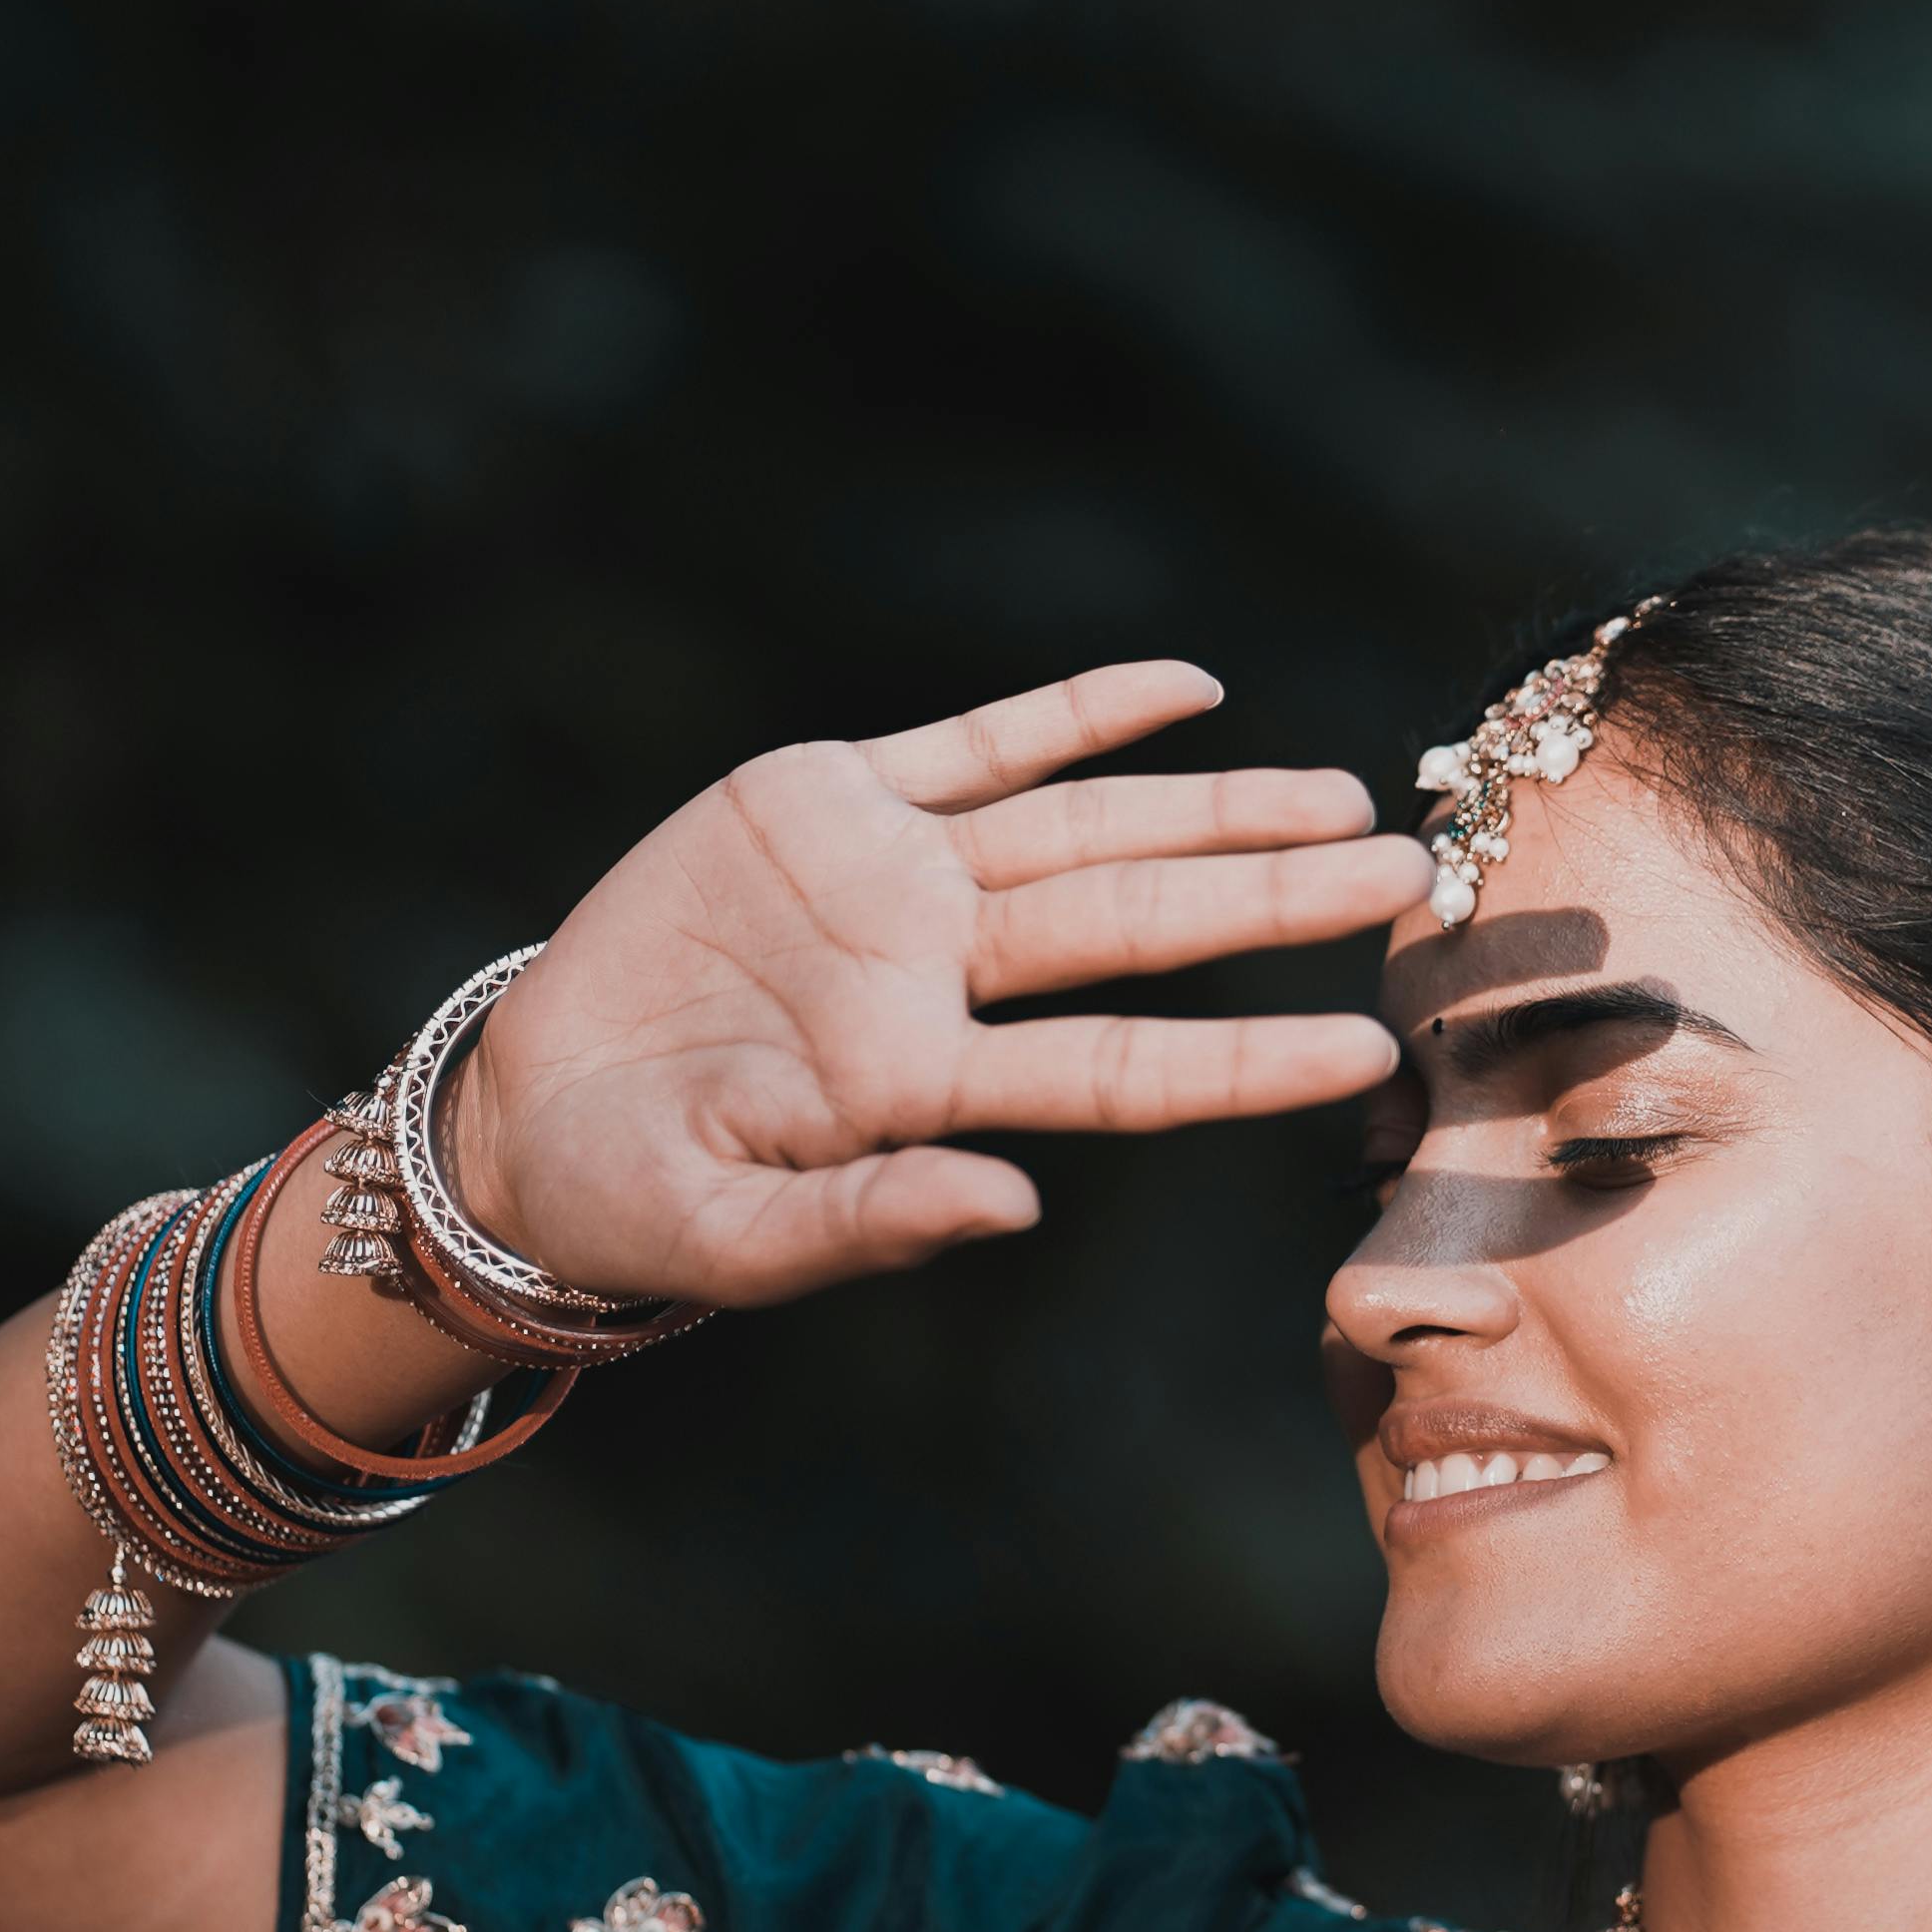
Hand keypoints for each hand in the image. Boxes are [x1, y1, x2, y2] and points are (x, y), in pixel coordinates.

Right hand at [460, 662, 1421, 1308]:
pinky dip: (1079, 712)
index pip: (1122, 1071)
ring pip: (1085, 830)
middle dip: (1270, 899)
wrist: (525, 1119)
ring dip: (1212, 808)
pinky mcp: (825, 801)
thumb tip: (1013, 1202)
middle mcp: (938, 978)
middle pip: (1136, 926)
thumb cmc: (636, 1206)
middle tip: (1406, 874)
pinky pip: (980, 744)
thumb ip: (870, 1224)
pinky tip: (1190, 689)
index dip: (1242, 1058)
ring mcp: (892, 883)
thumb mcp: (735, 1242)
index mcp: (926, 1088)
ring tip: (1338, 795)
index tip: (1365, 1049)